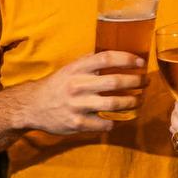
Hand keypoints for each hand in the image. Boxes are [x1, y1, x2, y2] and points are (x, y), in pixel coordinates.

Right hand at [16, 51, 145, 134]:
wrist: (32, 106)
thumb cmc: (57, 85)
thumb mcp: (70, 68)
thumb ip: (90, 62)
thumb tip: (117, 53)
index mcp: (77, 69)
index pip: (106, 58)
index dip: (127, 58)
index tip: (141, 62)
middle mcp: (77, 85)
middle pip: (115, 81)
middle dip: (136, 81)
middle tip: (145, 82)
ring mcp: (78, 105)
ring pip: (114, 103)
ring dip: (132, 102)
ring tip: (139, 100)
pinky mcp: (77, 123)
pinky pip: (105, 123)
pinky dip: (116, 121)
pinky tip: (120, 118)